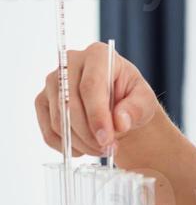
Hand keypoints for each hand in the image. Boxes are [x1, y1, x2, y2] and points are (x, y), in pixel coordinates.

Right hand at [34, 43, 159, 157]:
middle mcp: (70, 63)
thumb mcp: (145, 100)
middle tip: (107, 149)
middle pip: (70, 104)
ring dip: (79, 142)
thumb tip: (120, 122)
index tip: (107, 138)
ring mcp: (53, 82)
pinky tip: (84, 149)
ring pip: (58, 119)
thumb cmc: (132, 98)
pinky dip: (65, 146)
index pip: (91, 86)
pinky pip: (48, 130)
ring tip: (101, 149)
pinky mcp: (43, 101)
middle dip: (88, 133)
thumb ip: (136, 108)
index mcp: (98, 55)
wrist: (118, 105)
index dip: (97, 115)